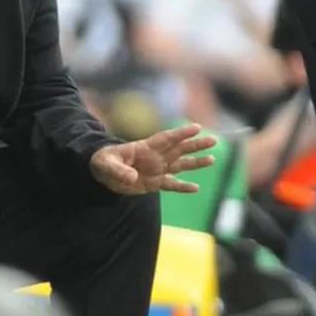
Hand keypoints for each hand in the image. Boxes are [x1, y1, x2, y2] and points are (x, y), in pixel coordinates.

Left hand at [89, 124, 218, 194]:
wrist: (102, 173)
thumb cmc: (103, 162)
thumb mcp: (106, 164)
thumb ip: (119, 170)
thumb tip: (133, 177)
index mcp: (145, 147)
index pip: (166, 138)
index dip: (181, 133)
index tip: (197, 127)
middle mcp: (155, 157)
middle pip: (179, 149)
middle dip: (195, 145)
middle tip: (213, 140)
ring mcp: (157, 169)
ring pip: (180, 165)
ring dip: (195, 163)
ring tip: (212, 159)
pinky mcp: (154, 183)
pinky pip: (171, 185)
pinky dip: (183, 187)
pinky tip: (196, 188)